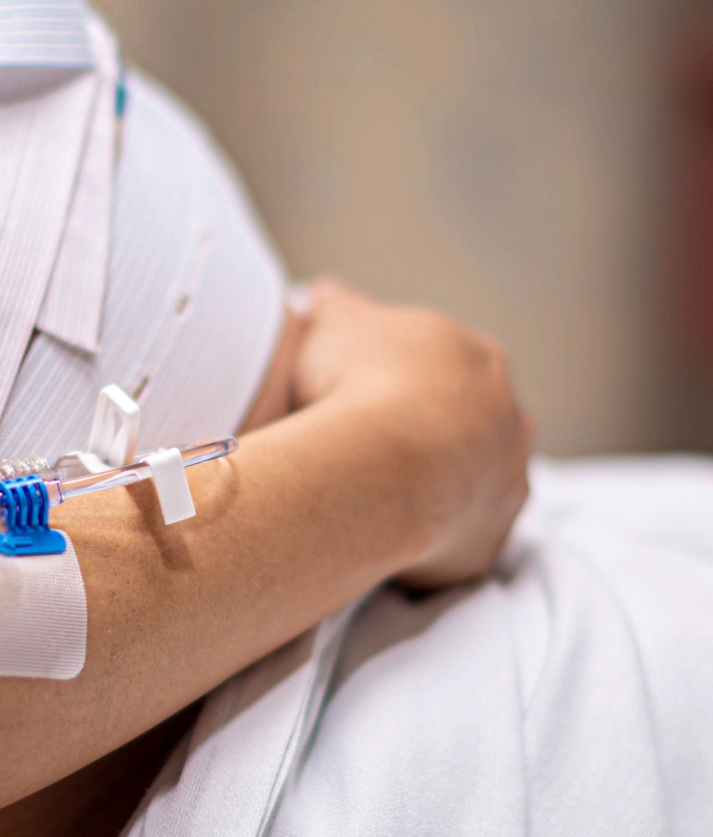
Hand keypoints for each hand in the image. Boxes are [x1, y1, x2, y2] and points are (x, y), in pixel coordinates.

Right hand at [291, 279, 531, 588]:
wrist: (377, 465)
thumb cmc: (355, 383)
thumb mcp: (332, 321)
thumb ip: (335, 305)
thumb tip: (326, 295)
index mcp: (478, 360)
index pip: (446, 366)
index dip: (401, 378)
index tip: (362, 394)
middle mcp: (510, 420)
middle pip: (471, 426)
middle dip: (428, 435)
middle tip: (370, 448)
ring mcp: (506, 484)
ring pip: (474, 485)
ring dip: (437, 488)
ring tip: (376, 495)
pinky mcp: (487, 542)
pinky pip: (458, 540)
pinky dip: (428, 538)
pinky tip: (384, 533)